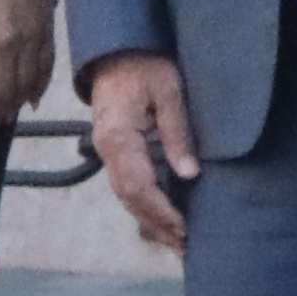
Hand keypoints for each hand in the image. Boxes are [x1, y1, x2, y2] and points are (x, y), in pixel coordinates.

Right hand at [82, 50, 200, 250]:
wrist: (118, 49)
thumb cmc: (146, 65)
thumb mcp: (170, 91)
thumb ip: (177, 133)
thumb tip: (189, 174)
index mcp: (119, 137)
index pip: (140, 186)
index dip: (163, 212)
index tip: (186, 229)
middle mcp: (108, 150)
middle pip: (130, 198)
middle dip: (157, 225)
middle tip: (186, 246)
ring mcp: (108, 151)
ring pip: (127, 196)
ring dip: (151, 220)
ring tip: (178, 241)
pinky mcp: (115, 150)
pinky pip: (129, 184)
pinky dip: (146, 204)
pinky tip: (164, 217)